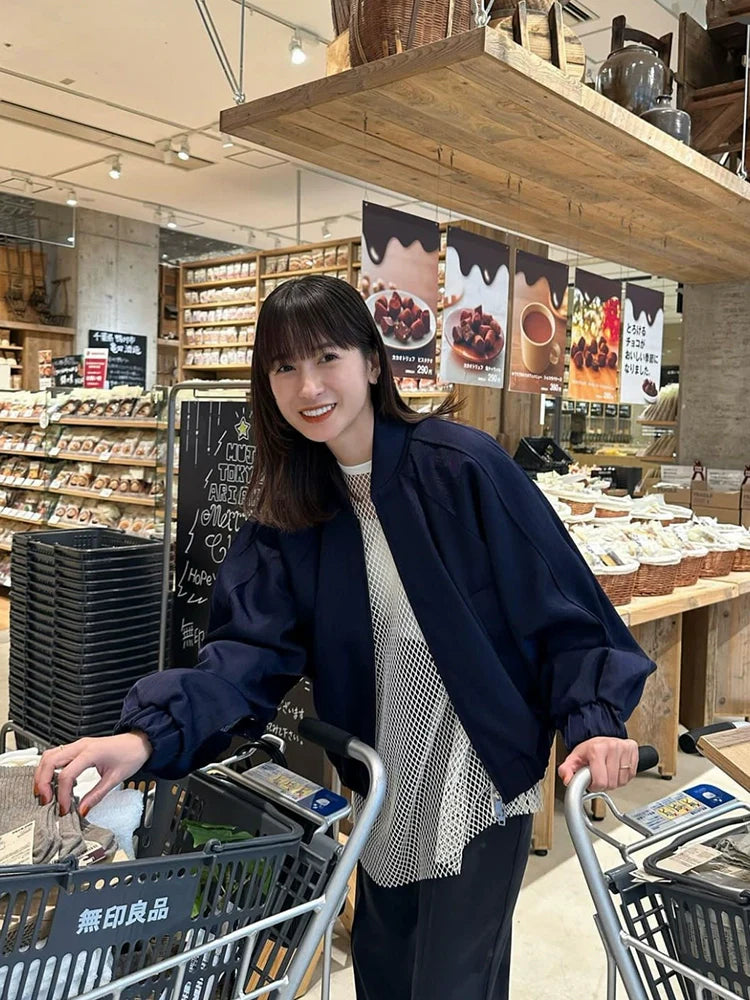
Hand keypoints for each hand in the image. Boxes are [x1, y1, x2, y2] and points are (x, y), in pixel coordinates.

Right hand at [34, 732, 152, 816]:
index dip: (62, 795)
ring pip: (49, 755)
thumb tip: (82, 810)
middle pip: (50, 761)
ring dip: (43, 774)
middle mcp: (81, 746)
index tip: (64, 809)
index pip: (67, 775)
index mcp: (91, 752)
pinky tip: (54, 782)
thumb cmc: (131, 755)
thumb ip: (96, 795)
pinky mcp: (78, 747)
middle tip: (45, 801)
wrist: (139, 742)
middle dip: (43, 782)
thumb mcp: (115, 779)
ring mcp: (78, 745)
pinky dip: (49, 768)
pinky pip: (56, 755)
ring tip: (45, 793)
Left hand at [557, 736, 638, 791]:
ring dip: (615, 782)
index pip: (601, 781)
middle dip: (605, 785)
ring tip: (608, 772)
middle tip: (600, 776)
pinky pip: (631, 775)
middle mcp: (612, 747)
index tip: (592, 782)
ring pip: (623, 781)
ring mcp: (624, 748)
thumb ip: (566, 770)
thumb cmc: (590, 748)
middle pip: (612, 783)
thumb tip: (567, 780)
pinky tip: (617, 769)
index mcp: (597, 749)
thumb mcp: (575, 758)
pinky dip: (624, 777)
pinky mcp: (633, 751)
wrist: (603, 736)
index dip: (595, 786)